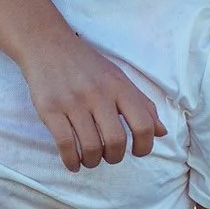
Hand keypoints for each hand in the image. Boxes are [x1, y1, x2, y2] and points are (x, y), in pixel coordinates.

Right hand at [24, 36, 164, 170]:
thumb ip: (142, 105)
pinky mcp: (50, 109)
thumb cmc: (87, 65)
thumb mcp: (119, 78)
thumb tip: (161, 133)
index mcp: (119, 86)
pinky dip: (71, 161)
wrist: (47, 44)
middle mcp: (98, 94)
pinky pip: (65, 144)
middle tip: (109, 156)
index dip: (145, 146)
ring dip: (92, 161)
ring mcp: (73, 102)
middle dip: (115, 157)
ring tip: (91, 160)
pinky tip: (73, 163)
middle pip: (115, 141)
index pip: (143, 124)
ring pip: (90, 146)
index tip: (137, 152)